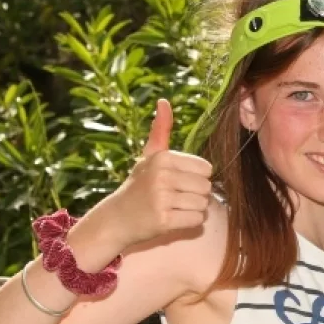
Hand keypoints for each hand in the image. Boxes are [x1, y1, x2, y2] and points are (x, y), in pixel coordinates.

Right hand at [109, 98, 213, 247]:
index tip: (176, 181)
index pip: (206, 168)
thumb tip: (164, 101)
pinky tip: (171, 219)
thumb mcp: (149, 156)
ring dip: (192, 209)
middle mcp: (162, 176)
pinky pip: (196, 220)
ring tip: (172, 207)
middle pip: (207, 187)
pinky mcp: (164, 220)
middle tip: (174, 197)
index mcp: (163, 158)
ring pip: (203, 204)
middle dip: (195, 194)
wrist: (116, 219)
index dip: (196, 177)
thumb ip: (161, 130)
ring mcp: (162, 199)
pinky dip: (188, 222)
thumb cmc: (139, 186)